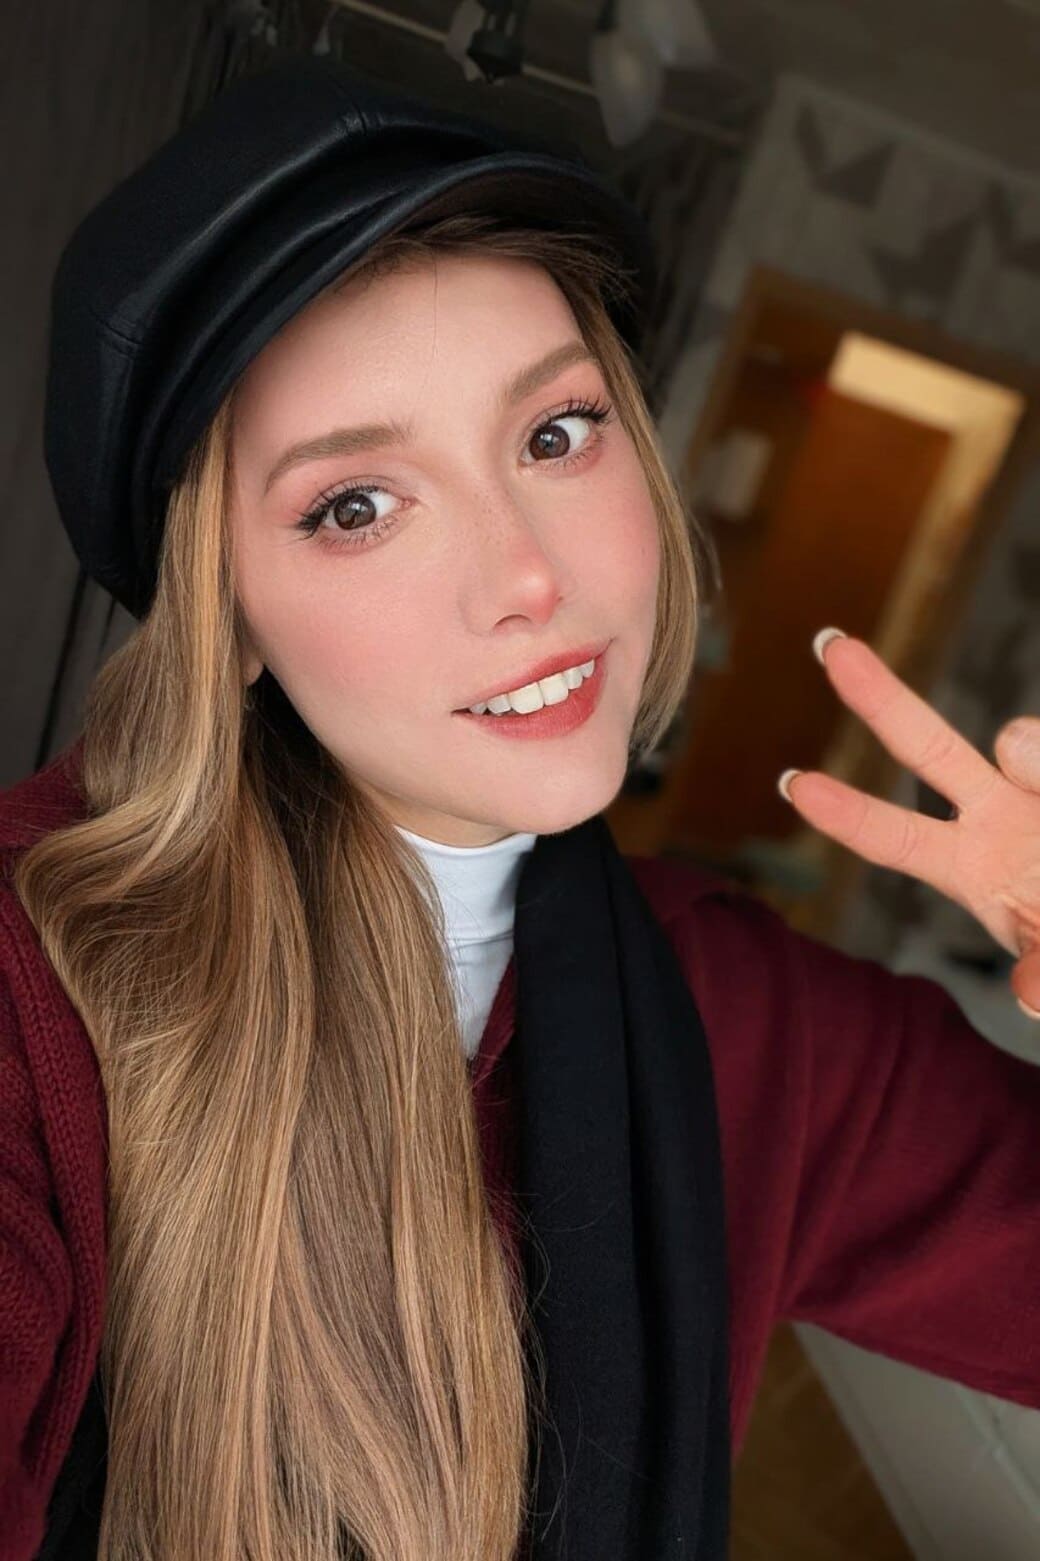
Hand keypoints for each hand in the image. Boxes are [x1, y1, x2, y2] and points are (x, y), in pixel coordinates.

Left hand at [777, 629, 1039, 1020]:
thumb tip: (1029, 993)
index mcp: (972, 866)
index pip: (898, 837)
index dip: (848, 814)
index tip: (792, 785)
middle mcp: (1002, 814)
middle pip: (932, 749)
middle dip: (880, 699)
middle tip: (828, 646)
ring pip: (1021, 744)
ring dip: (1033, 757)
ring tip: (1032, 820)